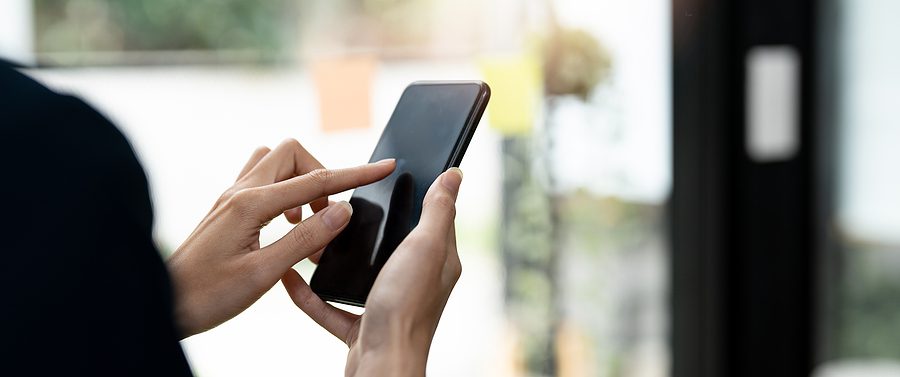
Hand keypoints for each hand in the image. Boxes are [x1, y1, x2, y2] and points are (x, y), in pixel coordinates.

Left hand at [166, 139, 395, 337]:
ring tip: (306, 223)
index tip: (385, 168)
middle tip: (328, 215)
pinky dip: (284, 195)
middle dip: (321, 175)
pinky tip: (285, 227)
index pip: (316, 180)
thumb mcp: (263, 273)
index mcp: (250, 205)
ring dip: (300, 183)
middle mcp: (239, 192)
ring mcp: (230, 198)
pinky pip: (262, 182)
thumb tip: (342, 211)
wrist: (163, 306)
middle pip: (292, 154)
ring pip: (275, 164)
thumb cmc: (206, 295)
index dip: (356, 174)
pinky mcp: (227, 209)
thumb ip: (305, 239)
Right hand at [281, 168, 463, 376]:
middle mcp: (413, 281)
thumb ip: (437, 211)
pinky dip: (309, 294)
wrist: (382, 365)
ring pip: (356, 273)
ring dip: (333, 257)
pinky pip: (329, 306)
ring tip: (310, 234)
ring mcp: (385, 304)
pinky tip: (290, 278)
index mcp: (435, 261)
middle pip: (388, 243)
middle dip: (363, 225)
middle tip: (336, 203)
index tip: (390, 174)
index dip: (416, 194)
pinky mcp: (360, 327)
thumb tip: (454, 175)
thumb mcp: (424, 247)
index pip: (430, 218)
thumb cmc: (406, 308)